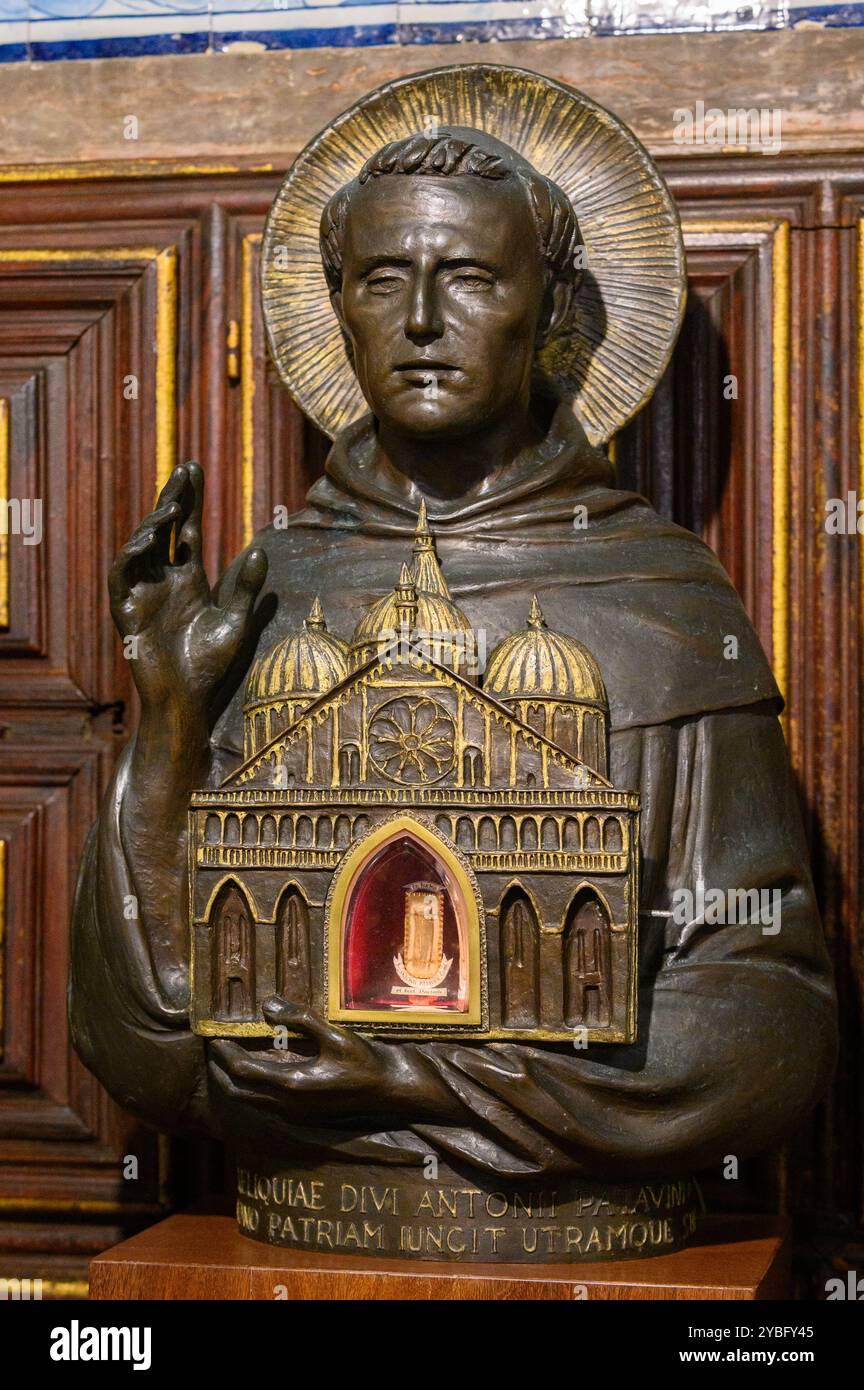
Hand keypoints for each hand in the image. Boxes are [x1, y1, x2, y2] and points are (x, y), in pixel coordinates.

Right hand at [108, 462, 266, 724]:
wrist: (186, 701)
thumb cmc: (209, 667)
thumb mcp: (236, 623)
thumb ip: (245, 589)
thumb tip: (259, 548)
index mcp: (189, 579)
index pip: (189, 530)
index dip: (191, 501)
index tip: (195, 469)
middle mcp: (164, 581)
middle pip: (164, 530)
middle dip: (173, 498)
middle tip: (185, 470)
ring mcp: (144, 594)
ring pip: (141, 548)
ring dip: (154, 525)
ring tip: (173, 508)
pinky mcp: (127, 611)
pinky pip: (123, 577)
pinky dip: (131, 557)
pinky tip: (147, 541)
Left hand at [207, 998, 411, 1127]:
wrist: (389, 1090)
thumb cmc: (364, 1061)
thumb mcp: (334, 1034)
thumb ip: (300, 1018)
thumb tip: (267, 1005)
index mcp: (291, 1084)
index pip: (242, 1071)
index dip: (224, 1053)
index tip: (214, 1035)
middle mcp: (286, 1105)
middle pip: (237, 1091)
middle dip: (220, 1070)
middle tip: (214, 1047)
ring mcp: (292, 1114)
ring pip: (248, 1100)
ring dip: (233, 1079)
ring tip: (229, 1055)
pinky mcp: (300, 1115)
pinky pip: (262, 1103)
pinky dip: (250, 1086)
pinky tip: (257, 1068)